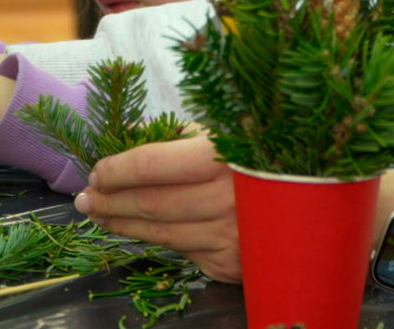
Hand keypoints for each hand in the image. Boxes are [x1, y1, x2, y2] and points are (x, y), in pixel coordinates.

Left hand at [73, 133, 242, 282]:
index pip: (150, 165)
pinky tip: (139, 229)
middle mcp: (228, 199)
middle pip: (149, 204)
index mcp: (223, 156)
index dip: (117, 170)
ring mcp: (231, 235)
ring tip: (100, 214)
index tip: (97, 172)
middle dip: (109, 201)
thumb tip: (124, 132)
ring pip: (160, 233)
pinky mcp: (232, 263)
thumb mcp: (221, 130)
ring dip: (122, 224)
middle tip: (85, 199)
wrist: (308, 197)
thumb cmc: (258, 155)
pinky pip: (183, 252)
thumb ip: (172, 131)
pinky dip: (158, 240)